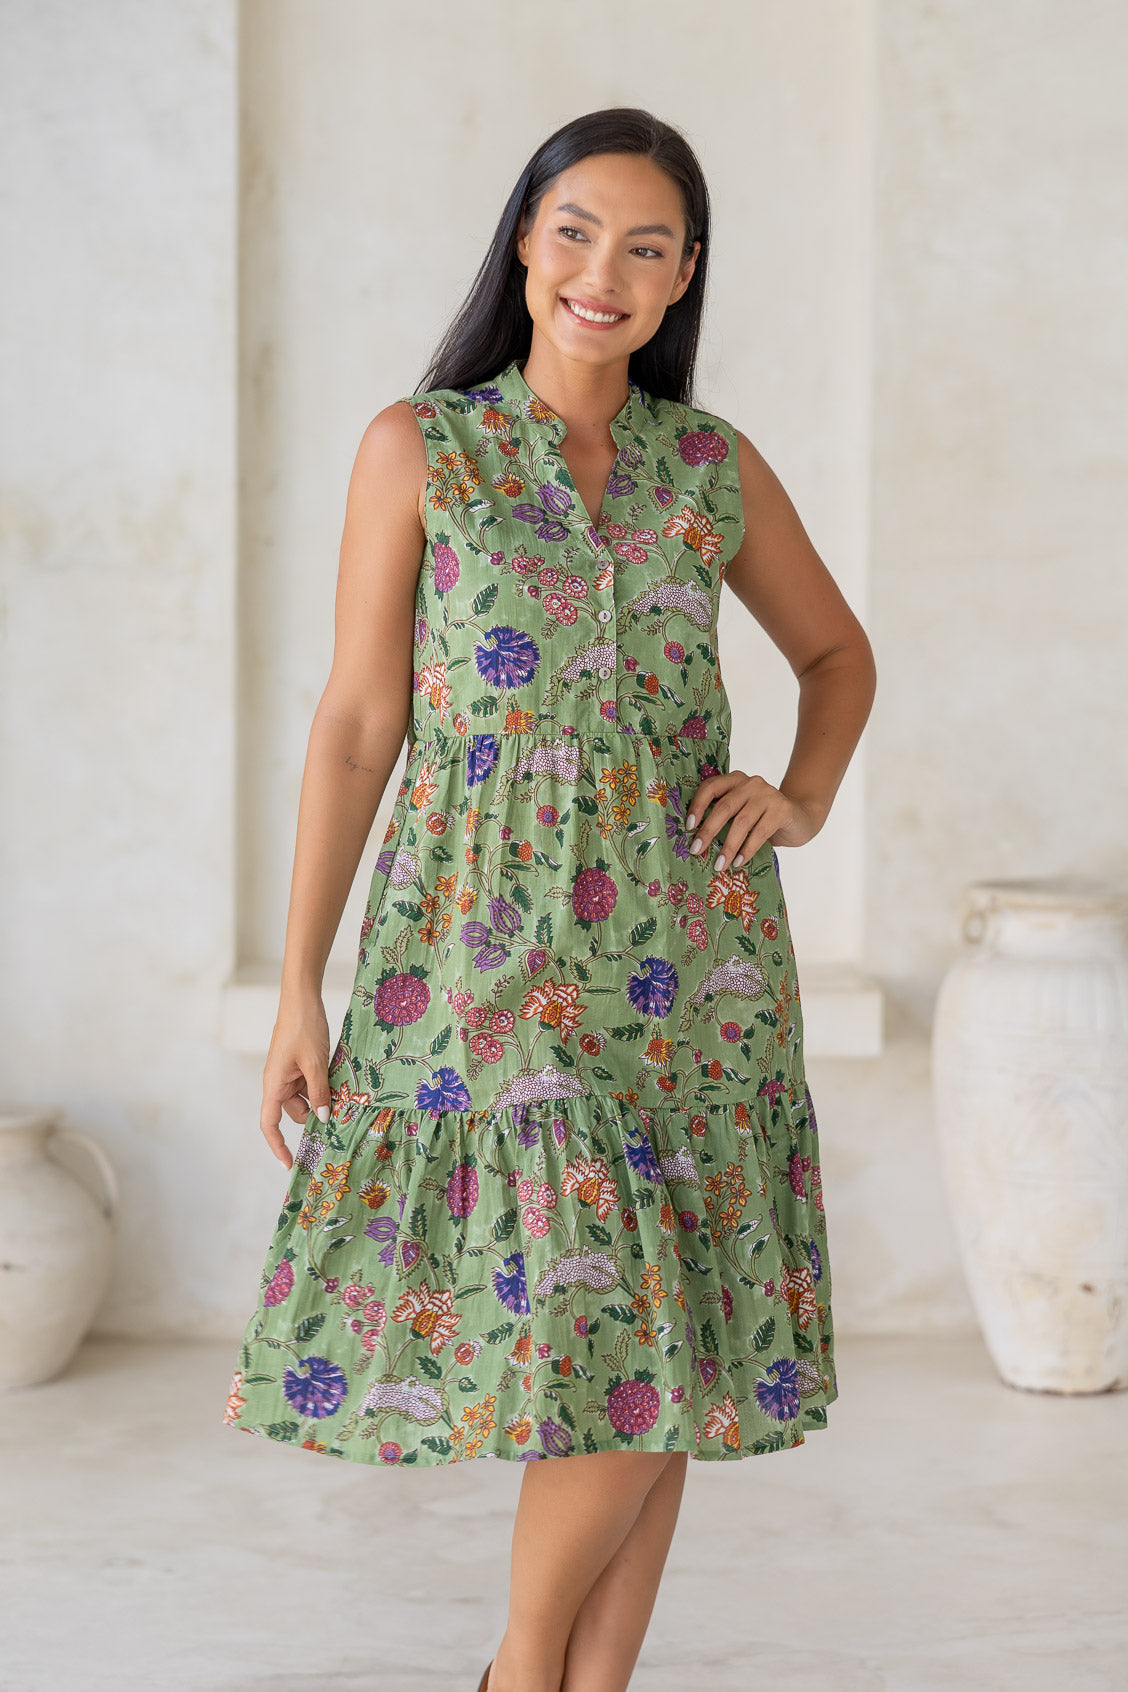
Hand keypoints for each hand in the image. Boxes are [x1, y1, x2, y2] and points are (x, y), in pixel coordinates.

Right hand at [260, 996, 332, 1169]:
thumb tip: (323, 1119)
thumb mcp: (315, 1063)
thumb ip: (319, 1092)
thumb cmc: (304, 1028)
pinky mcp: (300, 1064)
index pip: (269, 1124)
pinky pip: (311, 1084)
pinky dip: (324, 1086)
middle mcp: (279, 1082)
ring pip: (307, 1097)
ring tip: (345, 1096)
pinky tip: (341, 1083)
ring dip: (323, 1098)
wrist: (303, 999)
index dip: (278, 1146)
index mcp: (274, 1084)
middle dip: (315, 1115)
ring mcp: (290, 1073)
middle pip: (295, 1111)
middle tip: (341, 1117)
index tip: (289, 1163)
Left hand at [684, 770, 824, 867]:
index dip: (697, 806)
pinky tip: (739, 861)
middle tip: (696, 850)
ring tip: (719, 864)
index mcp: (735, 780)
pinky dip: (747, 849)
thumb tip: (696, 840)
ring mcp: (768, 794)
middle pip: (724, 807)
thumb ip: (724, 817)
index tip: (688, 827)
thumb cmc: (763, 819)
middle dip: (708, 831)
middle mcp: (751, 783)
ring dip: (728, 846)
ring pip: (741, 821)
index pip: (710, 787)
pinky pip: (760, 831)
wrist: (800, 818)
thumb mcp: (741, 813)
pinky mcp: (782, 809)